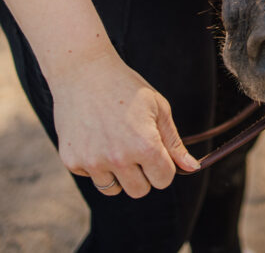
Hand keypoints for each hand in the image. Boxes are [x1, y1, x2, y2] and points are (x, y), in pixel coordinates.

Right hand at [48, 52, 200, 197]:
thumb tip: (192, 168)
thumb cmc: (126, 87)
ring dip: (118, 173)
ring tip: (114, 142)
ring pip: (114, 189)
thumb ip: (174, 143)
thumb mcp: (158, 108)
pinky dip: (95, 163)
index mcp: (145, 146)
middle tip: (135, 147)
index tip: (156, 150)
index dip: (163, 166)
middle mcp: (119, 159)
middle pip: (140, 190)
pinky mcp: (72, 161)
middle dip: (143, 174)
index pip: (164, 180)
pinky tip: (94, 137)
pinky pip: (92, 176)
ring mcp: (93, 162)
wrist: (83, 72)